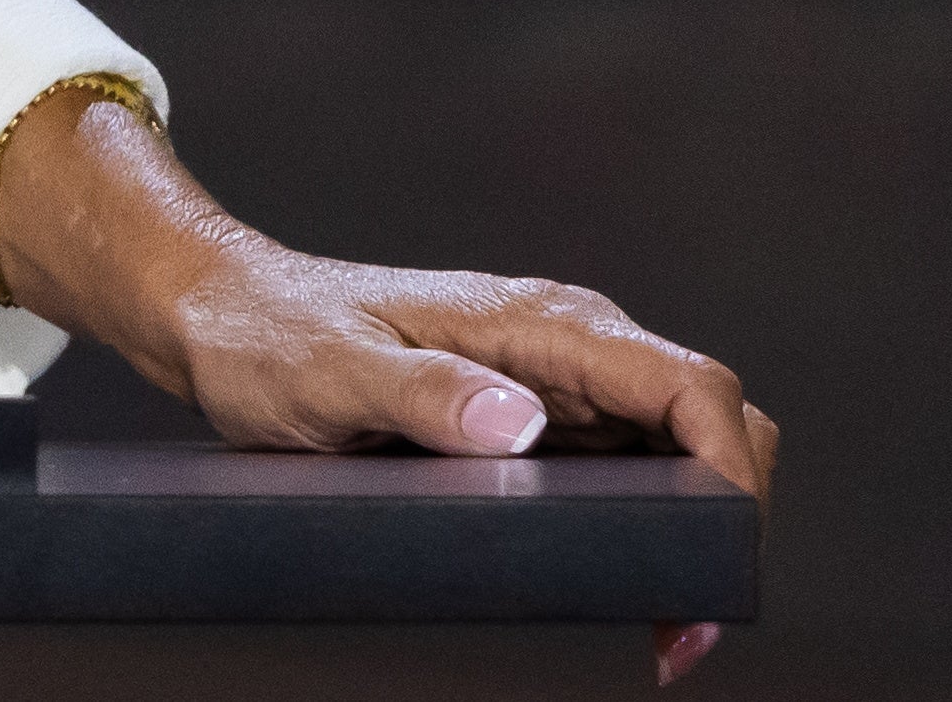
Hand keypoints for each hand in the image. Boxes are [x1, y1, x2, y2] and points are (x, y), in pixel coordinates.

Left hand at [0, 88, 774, 681]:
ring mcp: (556, 387)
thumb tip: (524, 426)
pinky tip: (623, 594)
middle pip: (710, 429)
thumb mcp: (330, 370)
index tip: (718, 556)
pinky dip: (646, 537)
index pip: (694, 388)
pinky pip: (626, 478)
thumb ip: (424, 392)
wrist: (219, 320)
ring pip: (678, 462)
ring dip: (689, 540)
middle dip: (727, 524)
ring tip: (661, 631)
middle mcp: (568, 349)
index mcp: (543, 324)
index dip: (732, 472)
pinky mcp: (536, 423)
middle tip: (685, 629)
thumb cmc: (267, 334)